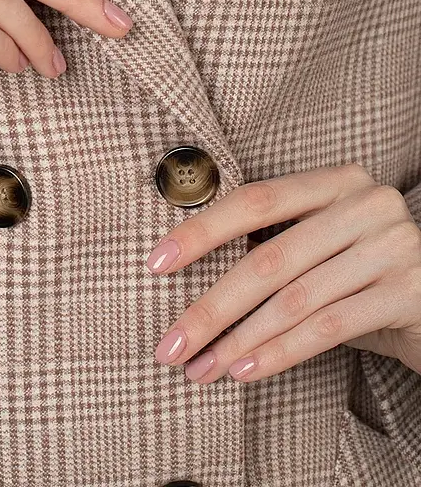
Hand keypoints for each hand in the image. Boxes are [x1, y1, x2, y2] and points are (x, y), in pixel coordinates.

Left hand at [144, 163, 420, 381]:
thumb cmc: (366, 279)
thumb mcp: (323, 250)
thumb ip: (273, 248)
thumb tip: (185, 281)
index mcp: (336, 180)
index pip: (254, 200)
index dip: (201, 231)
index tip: (156, 264)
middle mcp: (366, 202)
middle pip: (268, 255)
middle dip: (211, 306)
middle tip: (170, 343)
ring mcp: (392, 244)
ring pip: (294, 297)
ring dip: (239, 339)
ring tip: (202, 367)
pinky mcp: (410, 291)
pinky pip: (329, 327)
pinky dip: (280, 352)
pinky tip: (245, 370)